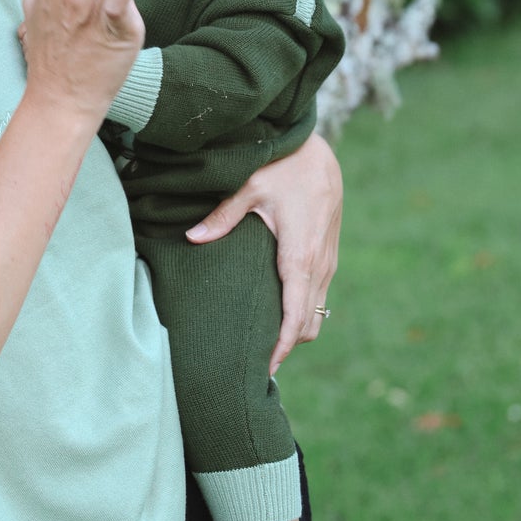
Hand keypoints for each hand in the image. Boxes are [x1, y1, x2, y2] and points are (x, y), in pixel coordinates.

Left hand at [186, 132, 341, 373]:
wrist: (320, 151)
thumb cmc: (283, 166)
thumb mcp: (250, 186)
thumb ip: (221, 216)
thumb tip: (192, 237)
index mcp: (301, 254)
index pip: (296, 315)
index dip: (283, 346)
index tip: (267, 369)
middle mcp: (320, 264)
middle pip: (310, 323)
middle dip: (288, 346)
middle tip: (257, 364)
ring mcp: (328, 260)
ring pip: (318, 312)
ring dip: (296, 330)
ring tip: (266, 346)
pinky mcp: (328, 254)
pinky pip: (319, 295)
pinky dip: (303, 312)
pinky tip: (280, 315)